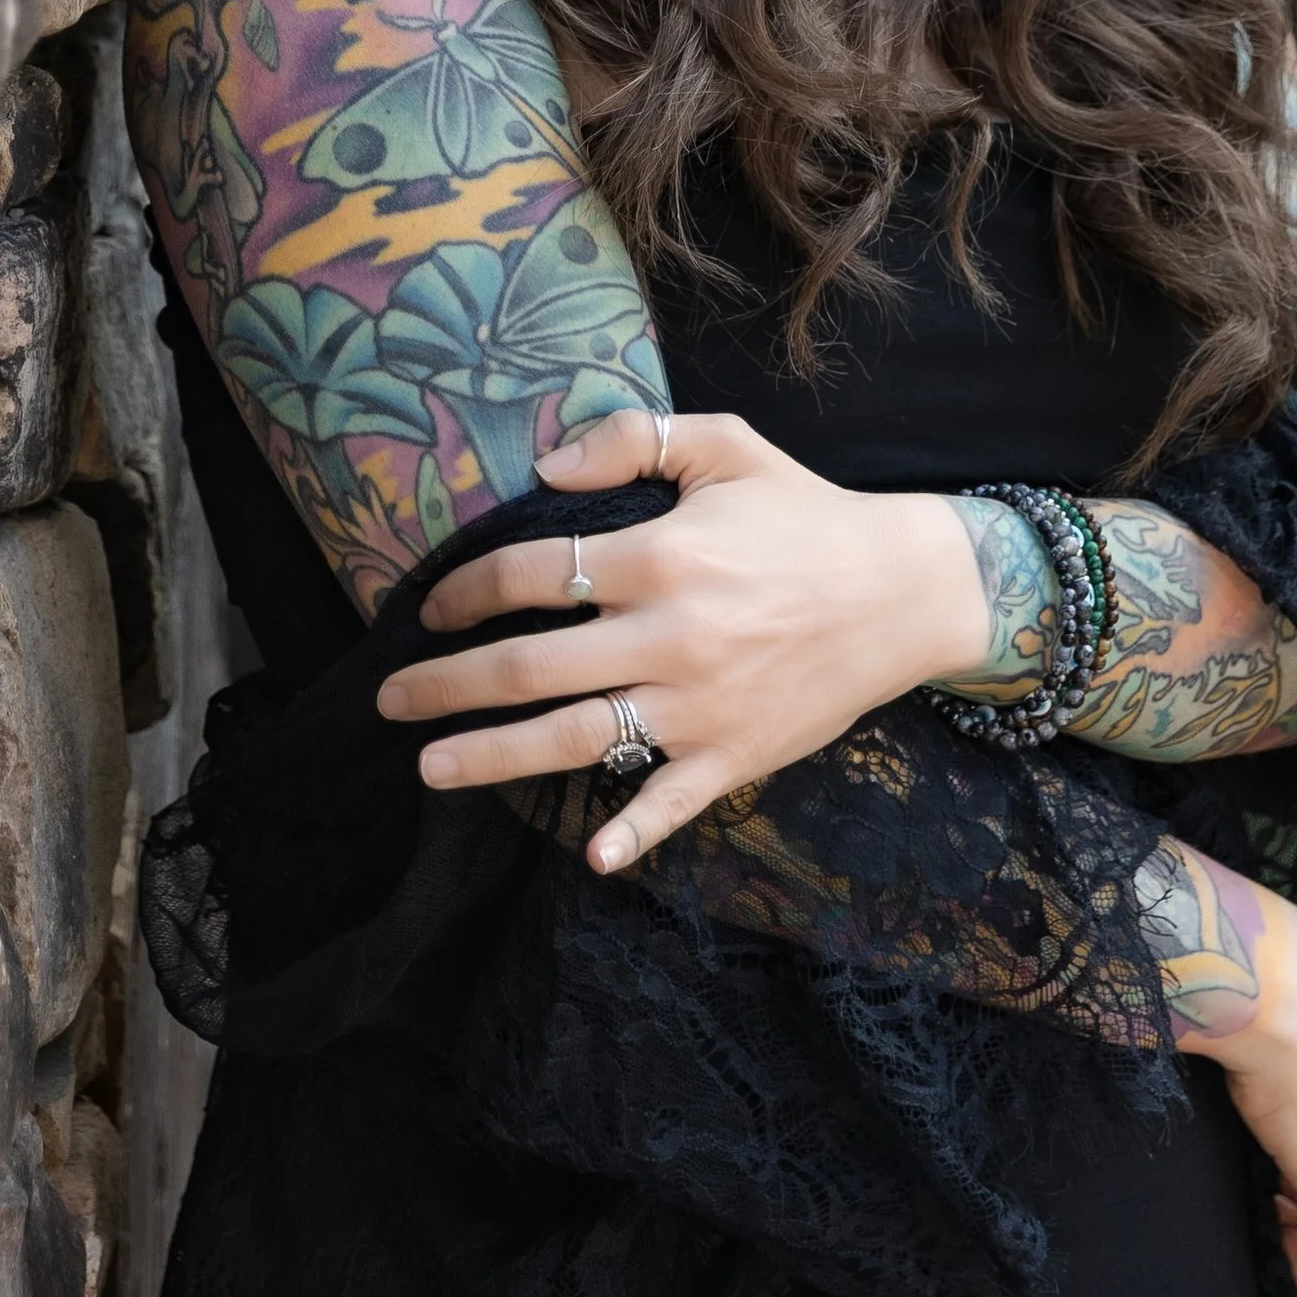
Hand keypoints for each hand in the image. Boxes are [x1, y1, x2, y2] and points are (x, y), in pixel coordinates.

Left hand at [375, 408, 987, 872]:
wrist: (904, 591)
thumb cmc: (806, 513)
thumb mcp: (725, 446)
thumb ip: (631, 440)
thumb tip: (545, 466)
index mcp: (661, 556)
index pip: (531, 575)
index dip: (465, 591)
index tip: (429, 608)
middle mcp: (669, 636)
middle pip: (530, 667)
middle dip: (448, 685)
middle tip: (391, 700)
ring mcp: (700, 706)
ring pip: (576, 738)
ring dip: (492, 756)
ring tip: (430, 767)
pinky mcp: (735, 756)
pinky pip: (672, 802)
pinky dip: (633, 832)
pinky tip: (592, 857)